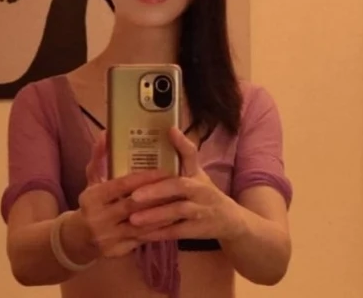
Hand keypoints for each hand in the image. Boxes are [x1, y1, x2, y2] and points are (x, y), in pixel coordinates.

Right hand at [77, 131, 175, 257]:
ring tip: (180, 201)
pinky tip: (172, 220)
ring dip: (162, 213)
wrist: (77, 239)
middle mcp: (98, 219)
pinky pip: (142, 239)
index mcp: (92, 198)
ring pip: (141, 224)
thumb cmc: (91, 203)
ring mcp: (108, 237)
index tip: (164, 170)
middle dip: (157, 194)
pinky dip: (158, 229)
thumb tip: (106, 133)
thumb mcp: (92, 179)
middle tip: (177, 184)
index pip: (122, 186)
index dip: (144, 178)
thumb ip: (99, 157)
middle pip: (133, 205)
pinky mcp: (117, 252)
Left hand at [127, 127, 244, 242]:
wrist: (230, 221)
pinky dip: (158, 234)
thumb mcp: (197, 173)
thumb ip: (184, 153)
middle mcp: (200, 190)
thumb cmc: (206, 193)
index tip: (169, 132)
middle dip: (156, 192)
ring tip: (132, 219)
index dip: (181, 144)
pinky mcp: (197, 231)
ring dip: (154, 216)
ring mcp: (200, 211)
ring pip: (176, 213)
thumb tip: (171, 128)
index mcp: (197, 174)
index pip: (190, 156)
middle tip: (133, 196)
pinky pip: (175, 232)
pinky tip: (140, 235)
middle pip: (178, 188)